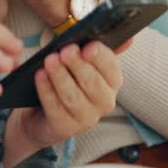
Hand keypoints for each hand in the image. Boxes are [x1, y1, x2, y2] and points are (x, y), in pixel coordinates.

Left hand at [2, 39, 131, 167]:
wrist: (40, 113)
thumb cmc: (66, 80)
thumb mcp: (80, 62)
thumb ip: (96, 49)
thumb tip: (128, 39)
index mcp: (111, 82)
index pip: (112, 68)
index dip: (101, 57)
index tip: (87, 46)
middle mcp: (104, 102)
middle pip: (93, 83)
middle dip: (78, 65)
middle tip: (65, 50)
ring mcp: (86, 118)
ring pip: (74, 96)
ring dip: (61, 76)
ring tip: (49, 60)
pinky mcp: (65, 128)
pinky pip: (56, 108)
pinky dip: (47, 90)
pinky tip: (40, 75)